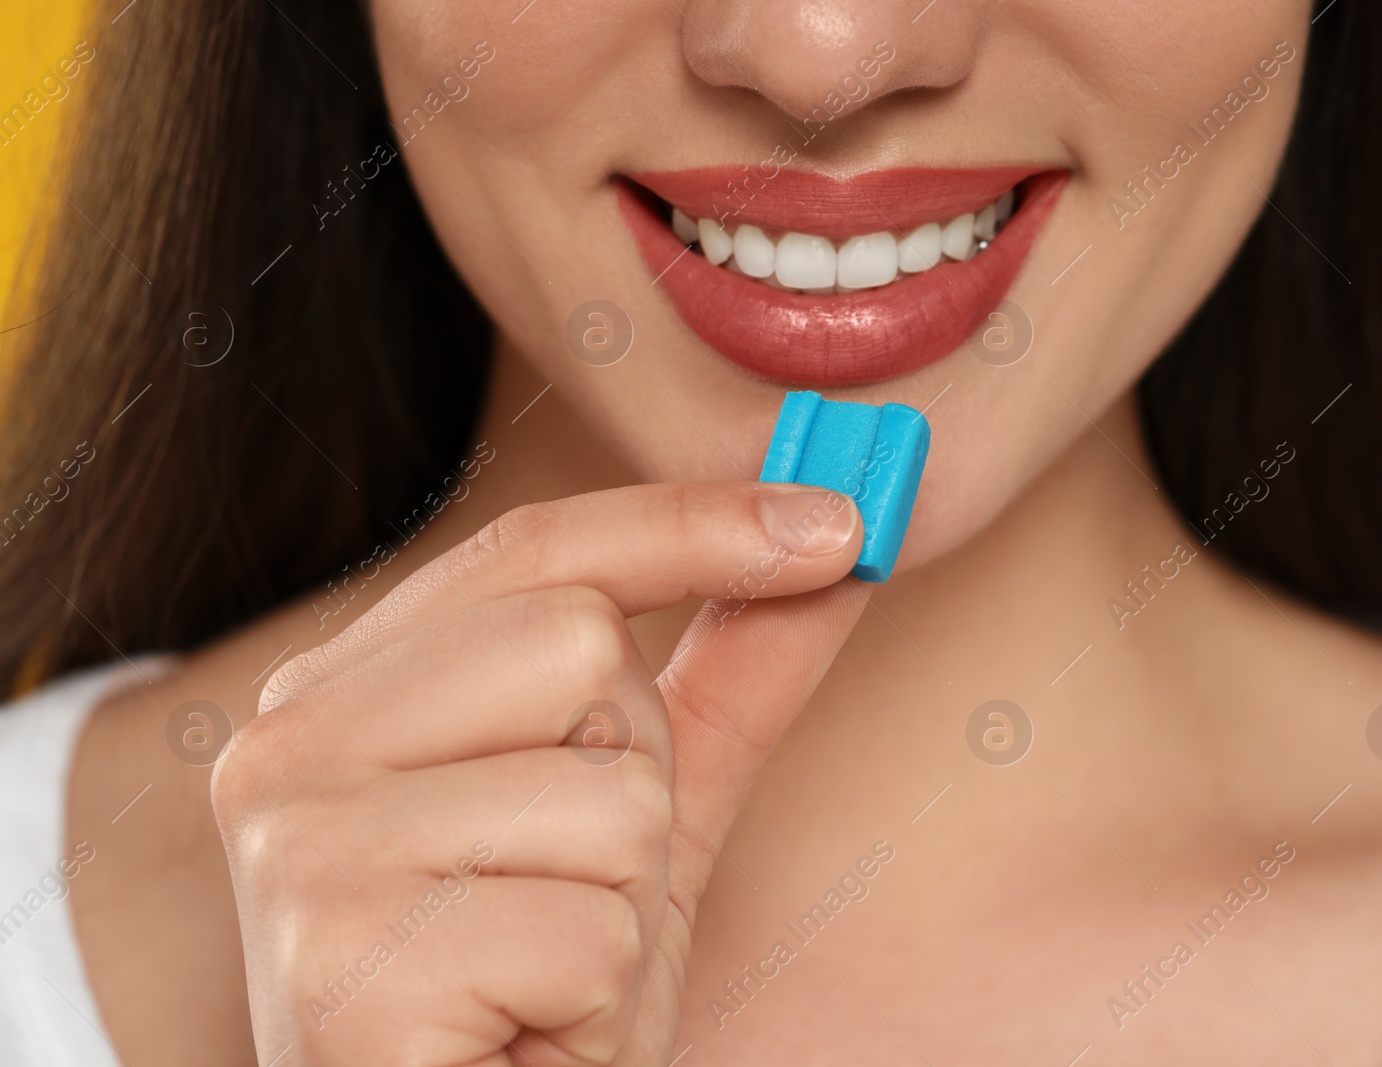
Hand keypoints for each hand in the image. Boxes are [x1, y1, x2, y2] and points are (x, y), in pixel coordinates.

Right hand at [211, 482, 865, 1065]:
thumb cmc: (539, 992)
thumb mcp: (647, 816)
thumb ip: (727, 677)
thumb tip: (833, 546)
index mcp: (343, 691)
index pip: (534, 553)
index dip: (692, 525)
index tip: (840, 521)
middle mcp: (288, 744)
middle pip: (580, 647)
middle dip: (635, 783)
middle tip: (566, 890)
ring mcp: (298, 849)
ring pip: (607, 794)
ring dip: (623, 906)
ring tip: (541, 975)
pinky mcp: (342, 963)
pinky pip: (589, 930)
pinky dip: (597, 1001)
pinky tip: (518, 1035)